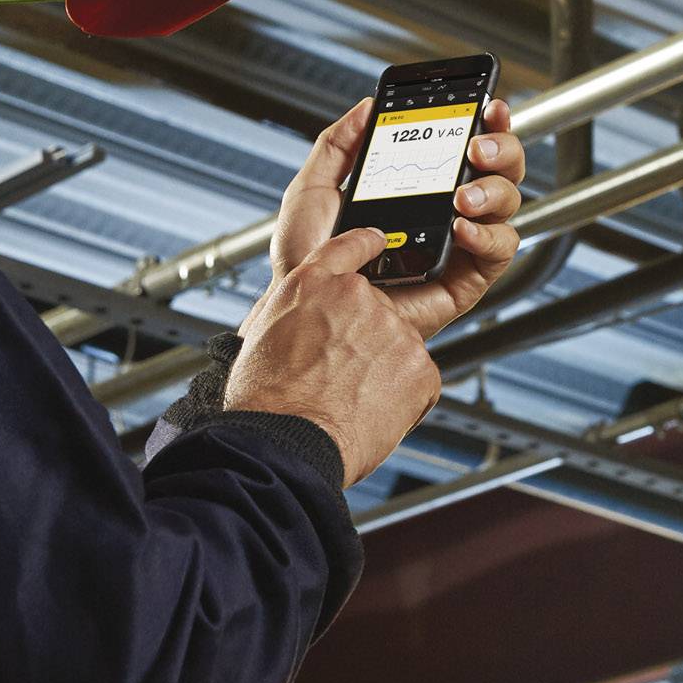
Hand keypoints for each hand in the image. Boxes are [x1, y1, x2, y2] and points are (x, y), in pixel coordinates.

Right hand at [228, 225, 443, 486]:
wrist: (287, 441)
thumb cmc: (266, 398)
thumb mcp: (262, 333)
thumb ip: (298, 313)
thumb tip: (311, 322)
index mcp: (314, 284)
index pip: (351, 245)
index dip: (367, 243)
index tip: (377, 241)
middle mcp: (358, 297)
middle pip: (375, 312)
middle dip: (364, 341)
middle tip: (339, 376)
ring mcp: (394, 330)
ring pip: (397, 347)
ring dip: (382, 371)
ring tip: (349, 401)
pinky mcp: (421, 367)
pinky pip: (418, 380)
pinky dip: (403, 397)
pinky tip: (370, 413)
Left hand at [271, 97, 525, 339]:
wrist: (308, 312)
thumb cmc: (308, 262)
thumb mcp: (313, 190)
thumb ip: (337, 145)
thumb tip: (366, 106)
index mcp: (418, 189)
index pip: (464, 148)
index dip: (487, 123)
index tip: (488, 105)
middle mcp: (446, 214)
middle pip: (500, 171)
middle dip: (502, 149)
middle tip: (477, 146)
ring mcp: (460, 247)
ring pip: (508, 206)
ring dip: (494, 190)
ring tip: (463, 195)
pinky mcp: (465, 282)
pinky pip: (499, 252)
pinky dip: (487, 235)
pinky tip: (460, 228)